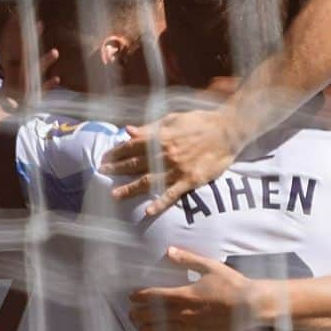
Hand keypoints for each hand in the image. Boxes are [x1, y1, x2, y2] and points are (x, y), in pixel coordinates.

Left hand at [101, 110, 241, 214]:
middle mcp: (165, 154)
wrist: (227, 131)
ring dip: (130, 188)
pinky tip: (148, 211)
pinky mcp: (190, 180)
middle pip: (135, 164)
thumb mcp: (174, 119)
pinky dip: (160, 203)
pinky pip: (172, 194)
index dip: (116, 152)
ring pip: (148, 181)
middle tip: (102, 174)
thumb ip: (151, 127)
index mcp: (160, 137)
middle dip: (117, 169)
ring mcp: (177, 169)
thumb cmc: (201, 122)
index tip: (106, 157)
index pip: (131, 146)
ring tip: (115, 194)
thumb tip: (128, 131)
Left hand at [128, 247, 277, 330]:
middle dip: (140, 315)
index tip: (132, 296)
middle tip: (131, 314)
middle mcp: (186, 314)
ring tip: (139, 329)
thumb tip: (170, 250)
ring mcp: (192, 329)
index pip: (156, 296)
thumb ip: (189, 259)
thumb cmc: (233, 285)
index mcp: (187, 295)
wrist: (252, 307)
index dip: (141, 296)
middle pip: (155, 316)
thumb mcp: (211, 267)